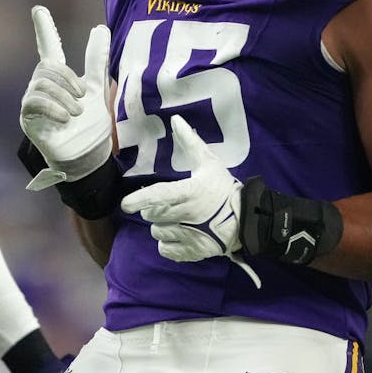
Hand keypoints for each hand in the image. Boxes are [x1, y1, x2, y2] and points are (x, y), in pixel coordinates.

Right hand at [20, 6, 111, 189]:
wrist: (89, 159)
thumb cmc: (92, 127)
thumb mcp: (100, 89)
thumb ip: (97, 61)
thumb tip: (101, 28)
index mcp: (61, 79)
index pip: (49, 48)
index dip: (44, 29)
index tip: (38, 9)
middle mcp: (43, 88)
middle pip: (47, 66)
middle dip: (68, 78)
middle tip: (83, 97)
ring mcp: (34, 104)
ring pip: (41, 82)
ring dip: (64, 95)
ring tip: (77, 112)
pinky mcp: (29, 120)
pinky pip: (34, 102)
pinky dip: (53, 107)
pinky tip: (65, 118)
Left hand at [119, 115, 260, 287]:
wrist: (245, 220)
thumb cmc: (224, 189)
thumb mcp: (209, 163)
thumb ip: (190, 142)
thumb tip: (175, 120)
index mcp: (189, 192)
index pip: (160, 196)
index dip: (140, 200)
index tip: (126, 204)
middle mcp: (186, 215)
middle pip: (153, 214)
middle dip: (155, 209)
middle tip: (169, 204)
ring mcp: (188, 236)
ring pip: (157, 232)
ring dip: (161, 226)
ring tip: (177, 220)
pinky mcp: (191, 252)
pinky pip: (165, 249)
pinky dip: (167, 244)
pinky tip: (179, 235)